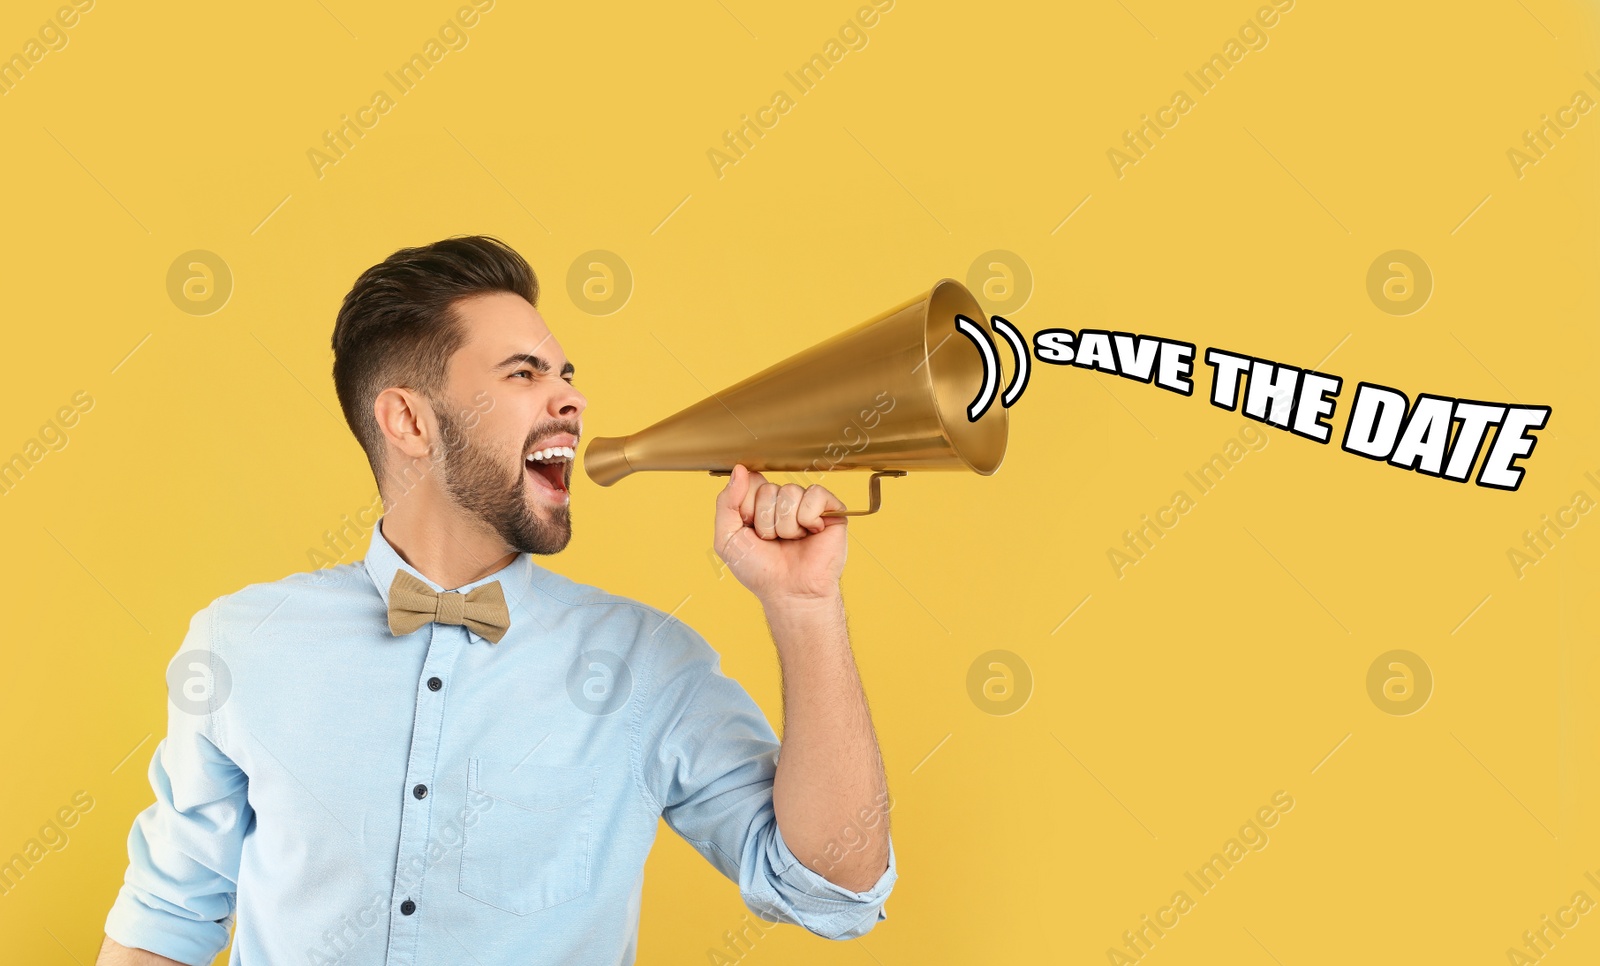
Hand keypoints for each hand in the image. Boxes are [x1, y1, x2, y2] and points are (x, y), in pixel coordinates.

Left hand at [713, 465, 847, 604]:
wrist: (790, 592)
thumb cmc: (760, 571)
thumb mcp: (727, 539)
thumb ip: (726, 503)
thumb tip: (739, 470)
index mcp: (759, 504)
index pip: (750, 481)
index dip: (747, 508)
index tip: (751, 531)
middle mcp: (783, 501)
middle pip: (768, 489)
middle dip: (766, 522)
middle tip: (774, 541)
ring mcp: (807, 504)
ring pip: (790, 492)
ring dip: (786, 526)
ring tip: (791, 541)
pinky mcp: (830, 509)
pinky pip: (815, 494)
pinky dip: (808, 518)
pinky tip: (810, 533)